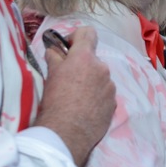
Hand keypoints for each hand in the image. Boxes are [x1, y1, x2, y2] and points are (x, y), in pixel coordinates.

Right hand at [33, 26, 115, 166]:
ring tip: (76, 98)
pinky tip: (85, 108)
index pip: (87, 33)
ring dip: (90, 82)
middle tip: (67, 80)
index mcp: (85, 58)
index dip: (76, 37)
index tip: (68, 48)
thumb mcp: (51, 76)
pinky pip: (105, 93)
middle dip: (81, 66)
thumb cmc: (55, 101)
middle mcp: (102, 68)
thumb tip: (55, 50)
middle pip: (92, 59)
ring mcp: (110, 86)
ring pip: (100, 77)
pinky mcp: (114, 103)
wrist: (67, 133)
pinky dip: (96, 97)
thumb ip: (55, 58)